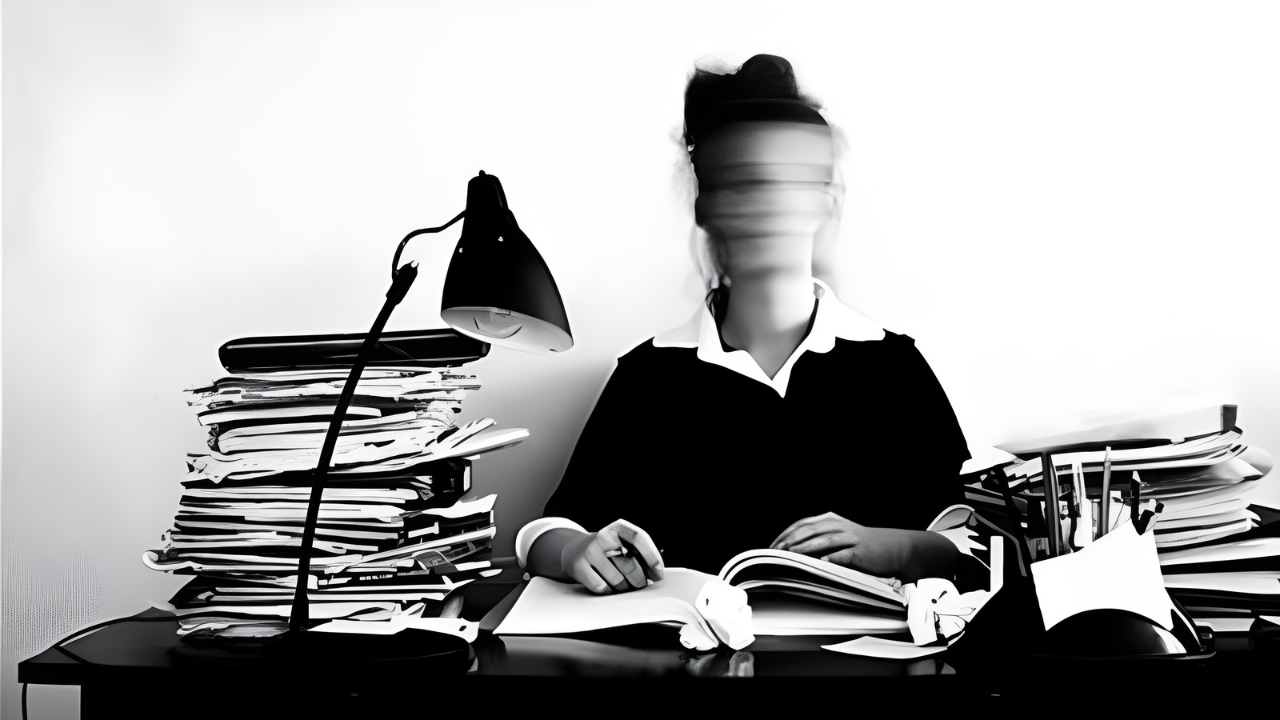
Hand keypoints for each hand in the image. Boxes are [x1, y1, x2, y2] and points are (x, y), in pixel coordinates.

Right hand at [561, 519, 664, 593]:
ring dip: (624, 587)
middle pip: (630, 565)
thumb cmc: (609, 551)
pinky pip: (602, 587)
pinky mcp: (579, 566)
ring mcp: (590, 550)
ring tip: (622, 583)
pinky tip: (606, 584)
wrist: (576, 550)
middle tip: (640, 584)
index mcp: (618, 527)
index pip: (640, 538)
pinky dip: (608, 591)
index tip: (659, 574)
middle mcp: (603, 536)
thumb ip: (641, 555)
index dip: (652, 557)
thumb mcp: (624, 544)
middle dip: (639, 580)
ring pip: (617, 580)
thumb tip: (656, 575)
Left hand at [770, 512, 909, 576]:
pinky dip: (833, 557)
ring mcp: (850, 538)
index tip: (772, 546)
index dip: (786, 534)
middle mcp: (838, 526)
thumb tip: (792, 552)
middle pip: (810, 530)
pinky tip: (823, 562)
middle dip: (791, 540)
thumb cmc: (862, 546)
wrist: (893, 548)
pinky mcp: (860, 551)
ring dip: (807, 546)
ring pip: (825, 539)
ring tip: (792, 553)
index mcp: (830, 521)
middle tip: (776, 551)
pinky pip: (844, 554)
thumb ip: (818, 541)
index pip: (802, 524)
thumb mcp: (839, 538)